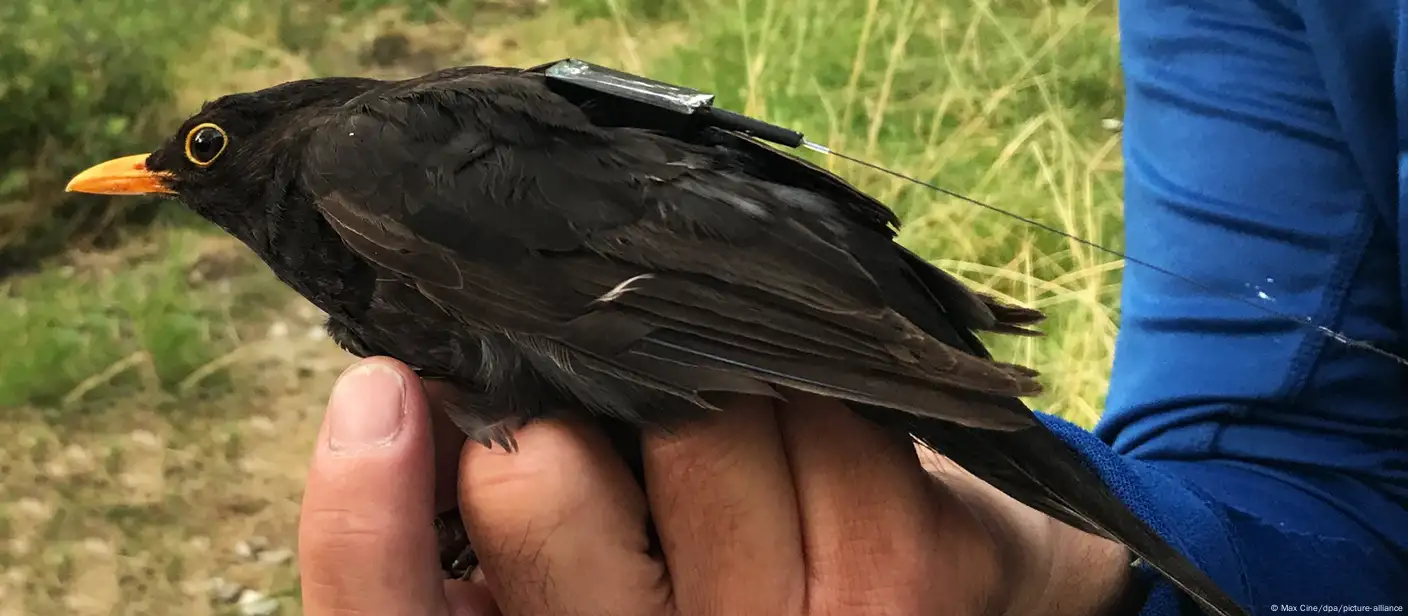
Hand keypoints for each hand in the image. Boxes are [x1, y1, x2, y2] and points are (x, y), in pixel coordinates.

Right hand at [298, 357, 1131, 615]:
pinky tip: (817, 441)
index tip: (379, 388)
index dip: (359, 513)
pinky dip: (812, 392)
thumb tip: (413, 386)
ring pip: (690, 419)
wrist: (917, 596)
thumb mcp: (578, 567)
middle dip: (554, 410)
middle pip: (533, 480)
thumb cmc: (714, 567)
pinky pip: (817, 407)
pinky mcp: (903, 589)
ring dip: (702, 394)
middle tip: (603, 414)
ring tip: (727, 438)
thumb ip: (492, 514)